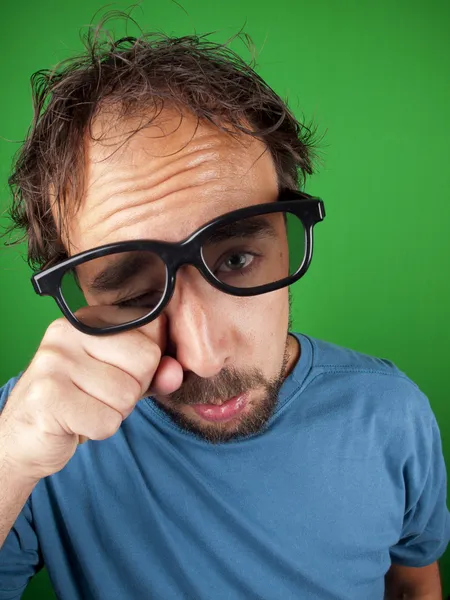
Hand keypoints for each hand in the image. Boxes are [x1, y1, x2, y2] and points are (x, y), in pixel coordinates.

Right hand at [0, 310, 182, 481]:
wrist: (25, 439)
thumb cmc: (78, 404)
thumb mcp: (122, 382)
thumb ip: (154, 374)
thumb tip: (176, 372)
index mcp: (88, 320)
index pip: (151, 333)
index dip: (146, 367)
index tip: (118, 375)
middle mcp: (68, 332)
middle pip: (145, 361)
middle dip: (133, 391)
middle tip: (99, 396)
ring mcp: (54, 362)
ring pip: (127, 395)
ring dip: (114, 413)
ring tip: (87, 407)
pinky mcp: (48, 397)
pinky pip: (107, 421)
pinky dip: (99, 431)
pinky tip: (75, 423)